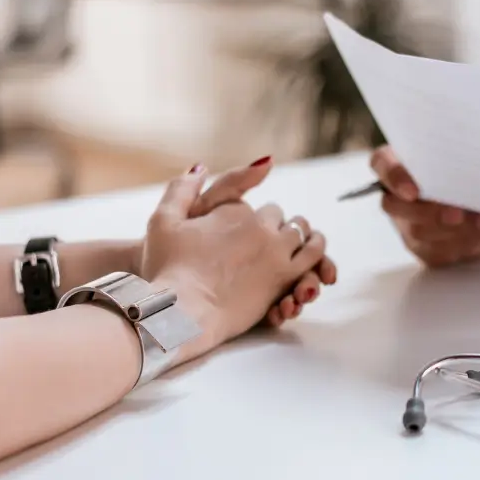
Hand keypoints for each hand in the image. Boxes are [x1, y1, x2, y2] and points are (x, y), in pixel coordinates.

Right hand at [138, 160, 328, 363]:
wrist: (182, 312)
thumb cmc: (167, 269)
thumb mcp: (162, 220)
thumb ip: (182, 189)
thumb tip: (201, 167)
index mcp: (234, 211)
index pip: (258, 207)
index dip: (256, 218)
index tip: (250, 229)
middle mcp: (259, 226)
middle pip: (281, 218)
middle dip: (279, 225)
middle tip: (276, 237)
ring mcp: (275, 252)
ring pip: (304, 234)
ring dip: (304, 236)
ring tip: (304, 243)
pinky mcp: (284, 278)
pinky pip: (313, 260)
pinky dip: (317, 257)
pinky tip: (313, 264)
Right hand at [371, 146, 479, 266]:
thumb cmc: (474, 166)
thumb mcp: (471, 154)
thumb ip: (464, 156)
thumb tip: (475, 168)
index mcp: (399, 161)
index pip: (382, 164)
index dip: (394, 177)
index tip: (413, 190)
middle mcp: (398, 195)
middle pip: (395, 206)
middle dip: (427, 211)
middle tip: (455, 213)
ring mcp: (409, 225)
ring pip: (419, 232)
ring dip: (450, 229)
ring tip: (478, 221)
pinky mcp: (427, 249)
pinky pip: (438, 251)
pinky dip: (464, 241)